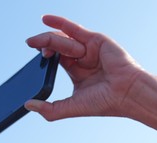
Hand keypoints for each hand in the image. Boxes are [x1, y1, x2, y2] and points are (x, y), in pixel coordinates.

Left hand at [25, 15, 143, 121]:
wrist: (127, 93)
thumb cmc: (106, 101)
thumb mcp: (72, 107)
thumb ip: (51, 109)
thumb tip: (28, 105)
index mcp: (78, 73)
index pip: (56, 61)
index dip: (44, 60)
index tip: (34, 63)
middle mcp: (83, 59)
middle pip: (57, 47)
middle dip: (43, 47)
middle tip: (31, 46)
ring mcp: (89, 49)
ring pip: (63, 41)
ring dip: (47, 40)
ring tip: (34, 43)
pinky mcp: (95, 40)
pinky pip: (73, 28)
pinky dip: (59, 22)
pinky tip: (45, 20)